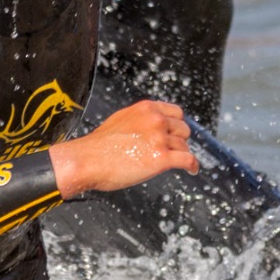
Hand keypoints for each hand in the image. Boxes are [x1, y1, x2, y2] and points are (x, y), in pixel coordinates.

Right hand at [49, 100, 198, 197]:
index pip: (176, 112)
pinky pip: (187, 160)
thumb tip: (150, 126)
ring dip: (182, 154)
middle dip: (179, 140)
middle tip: (173, 150)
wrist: (86, 161)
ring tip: (178, 162)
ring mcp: (159, 139)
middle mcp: (156, 120)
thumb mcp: (122, 120)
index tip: (177, 133)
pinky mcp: (161, 158)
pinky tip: (193, 170)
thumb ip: (140, 120)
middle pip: (183, 129)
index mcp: (146, 109)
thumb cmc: (98, 146)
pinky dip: (193, 166)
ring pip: (184, 146)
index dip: (177, 125)